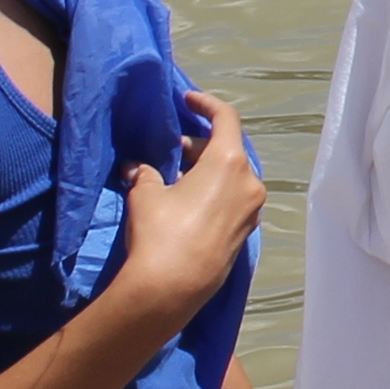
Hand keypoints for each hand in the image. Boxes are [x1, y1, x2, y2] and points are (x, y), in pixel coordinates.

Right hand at [111, 91, 262, 321]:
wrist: (171, 288)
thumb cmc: (160, 232)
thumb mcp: (146, 193)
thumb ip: (146, 173)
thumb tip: (138, 168)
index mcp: (230, 162)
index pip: (226, 118)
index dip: (205, 104)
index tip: (187, 99)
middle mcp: (250, 183)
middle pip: (228, 149)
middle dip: (199, 145)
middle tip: (171, 150)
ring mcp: (251, 211)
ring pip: (231, 177)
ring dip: (206, 170)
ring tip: (174, 176)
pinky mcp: (245, 234)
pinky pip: (232, 200)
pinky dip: (213, 192)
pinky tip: (186, 201)